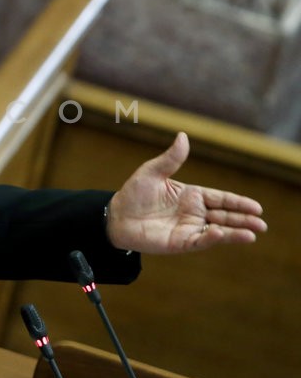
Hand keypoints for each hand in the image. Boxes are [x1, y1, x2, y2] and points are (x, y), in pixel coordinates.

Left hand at [105, 132, 266, 253]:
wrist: (116, 216)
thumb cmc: (134, 194)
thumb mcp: (152, 172)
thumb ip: (171, 158)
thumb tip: (183, 135)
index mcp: (191, 195)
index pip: (221, 198)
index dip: (238, 203)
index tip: (256, 207)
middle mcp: (193, 213)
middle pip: (225, 216)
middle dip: (244, 220)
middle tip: (261, 223)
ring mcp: (188, 228)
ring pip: (217, 230)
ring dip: (234, 233)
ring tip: (252, 234)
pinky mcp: (179, 242)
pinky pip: (199, 240)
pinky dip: (211, 238)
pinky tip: (221, 234)